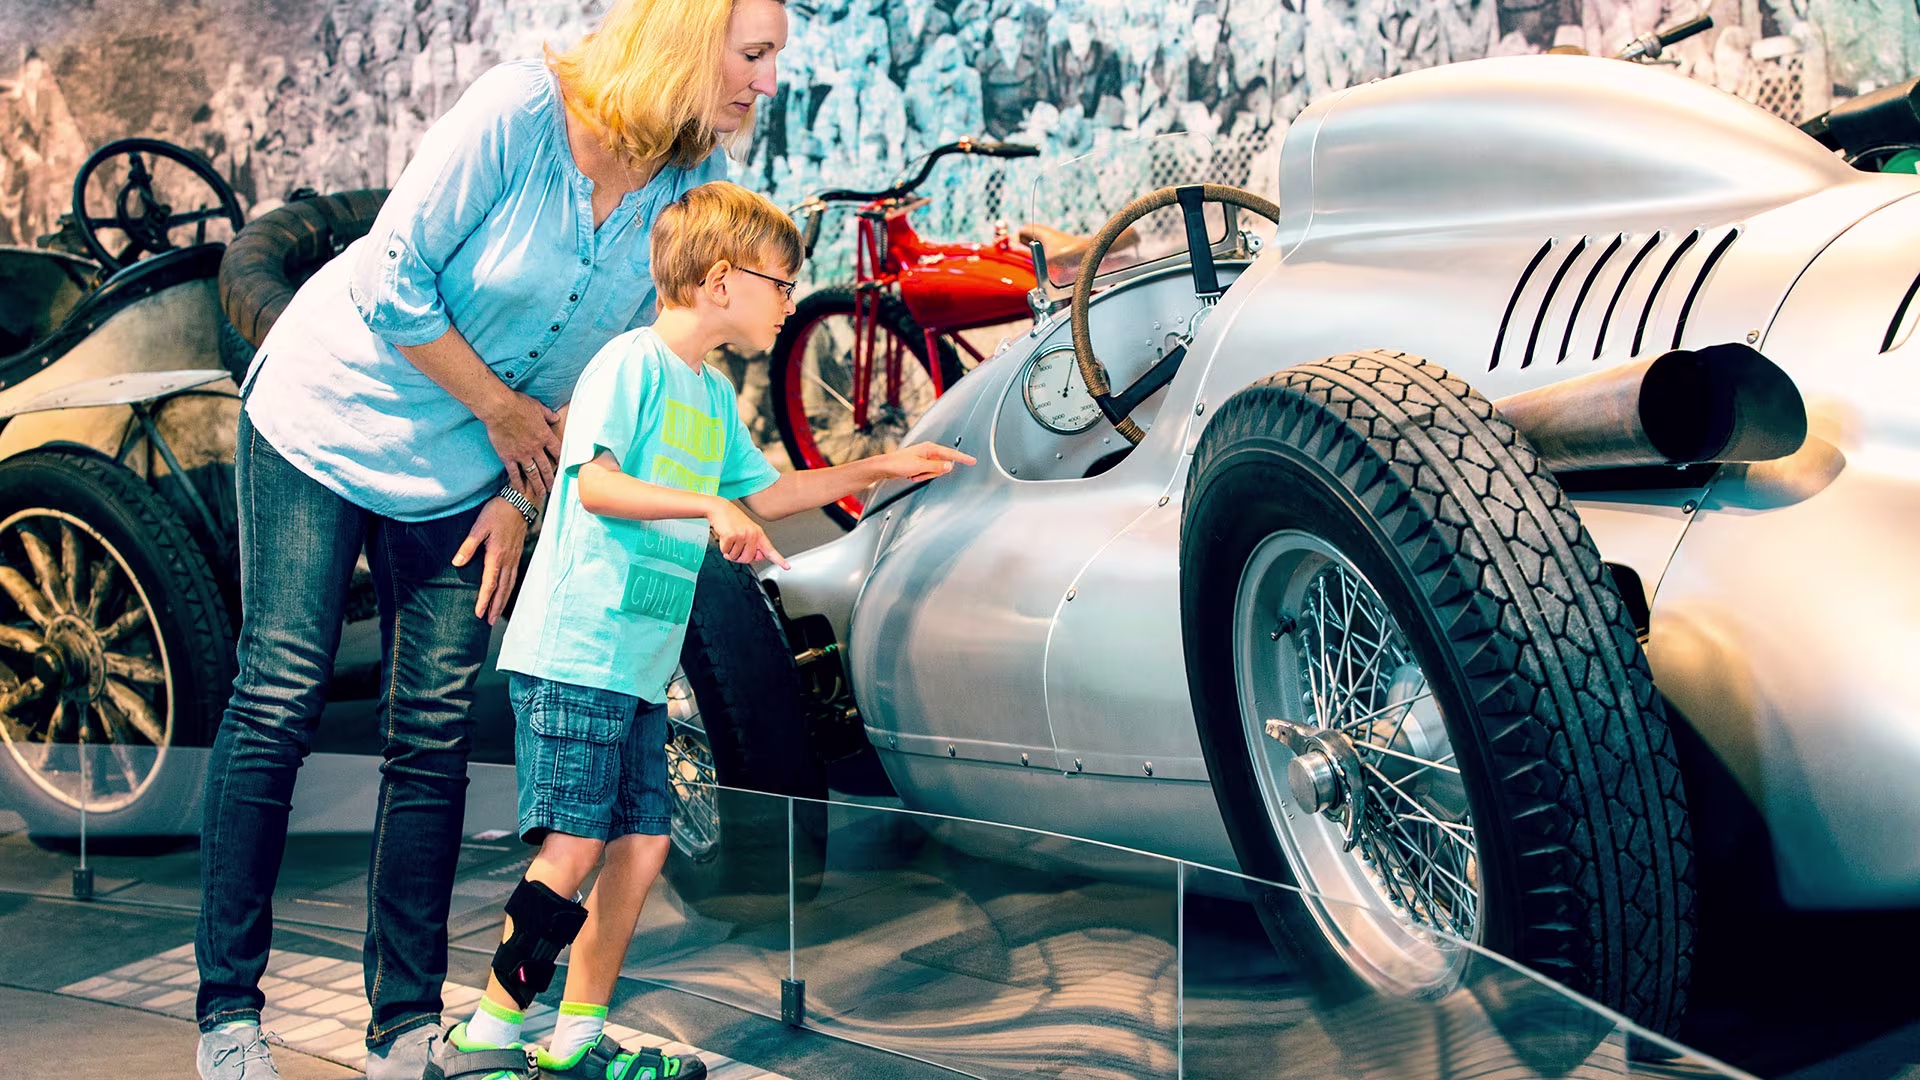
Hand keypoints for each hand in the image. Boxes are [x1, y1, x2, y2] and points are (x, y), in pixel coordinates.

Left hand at [453, 497, 528, 624]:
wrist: (520, 502)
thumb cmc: (497, 512)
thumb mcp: (478, 527)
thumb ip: (468, 547)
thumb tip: (457, 563)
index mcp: (496, 556)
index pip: (490, 584)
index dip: (484, 600)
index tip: (479, 613)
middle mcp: (507, 560)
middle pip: (502, 589)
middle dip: (495, 606)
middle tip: (490, 622)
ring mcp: (515, 558)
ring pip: (510, 585)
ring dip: (503, 601)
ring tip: (497, 614)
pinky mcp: (518, 554)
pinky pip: (514, 577)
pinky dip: (510, 589)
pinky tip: (507, 593)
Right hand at [482, 391, 560, 502]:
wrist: (499, 408)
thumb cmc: (518, 404)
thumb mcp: (538, 407)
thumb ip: (548, 415)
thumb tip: (556, 418)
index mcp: (545, 436)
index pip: (557, 452)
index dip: (561, 461)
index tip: (563, 469)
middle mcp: (536, 448)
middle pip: (546, 467)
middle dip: (550, 479)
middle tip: (554, 489)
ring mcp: (522, 454)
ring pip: (533, 474)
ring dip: (538, 485)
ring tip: (542, 495)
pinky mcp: (508, 457)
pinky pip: (514, 473)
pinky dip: (517, 483)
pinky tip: (520, 491)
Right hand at [708, 498, 788, 569]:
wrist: (719, 508)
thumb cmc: (732, 519)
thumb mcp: (747, 530)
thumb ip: (753, 544)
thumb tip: (758, 557)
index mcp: (759, 534)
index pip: (770, 550)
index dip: (779, 560)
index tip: (787, 567)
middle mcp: (753, 535)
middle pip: (747, 559)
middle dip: (738, 556)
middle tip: (735, 546)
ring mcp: (743, 535)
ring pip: (735, 557)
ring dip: (729, 551)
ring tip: (730, 539)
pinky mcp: (731, 536)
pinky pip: (726, 552)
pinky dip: (722, 547)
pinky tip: (724, 537)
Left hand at [873, 442, 976, 481]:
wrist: (885, 467)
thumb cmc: (898, 464)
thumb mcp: (919, 467)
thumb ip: (936, 467)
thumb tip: (950, 466)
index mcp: (930, 448)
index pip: (951, 453)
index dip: (963, 458)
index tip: (973, 461)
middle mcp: (928, 451)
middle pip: (942, 465)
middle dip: (932, 473)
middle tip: (919, 473)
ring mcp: (925, 458)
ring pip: (935, 471)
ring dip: (925, 475)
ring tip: (913, 474)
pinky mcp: (921, 464)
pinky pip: (927, 472)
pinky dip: (921, 476)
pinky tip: (912, 475)